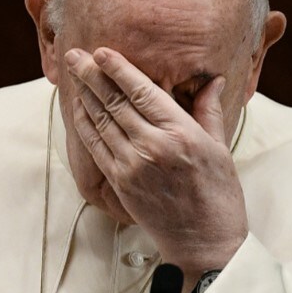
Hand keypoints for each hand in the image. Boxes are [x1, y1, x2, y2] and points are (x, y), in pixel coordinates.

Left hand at [65, 47, 248, 292]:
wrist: (203, 241)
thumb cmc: (217, 193)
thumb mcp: (219, 147)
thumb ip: (209, 110)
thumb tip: (212, 79)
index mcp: (181, 133)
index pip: (142, 92)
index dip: (118, 69)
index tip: (101, 51)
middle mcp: (152, 146)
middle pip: (114, 102)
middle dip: (91, 75)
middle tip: (74, 55)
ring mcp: (131, 165)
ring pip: (100, 120)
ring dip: (83, 94)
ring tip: (72, 73)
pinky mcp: (119, 181)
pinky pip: (95, 145)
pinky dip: (83, 123)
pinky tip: (76, 107)